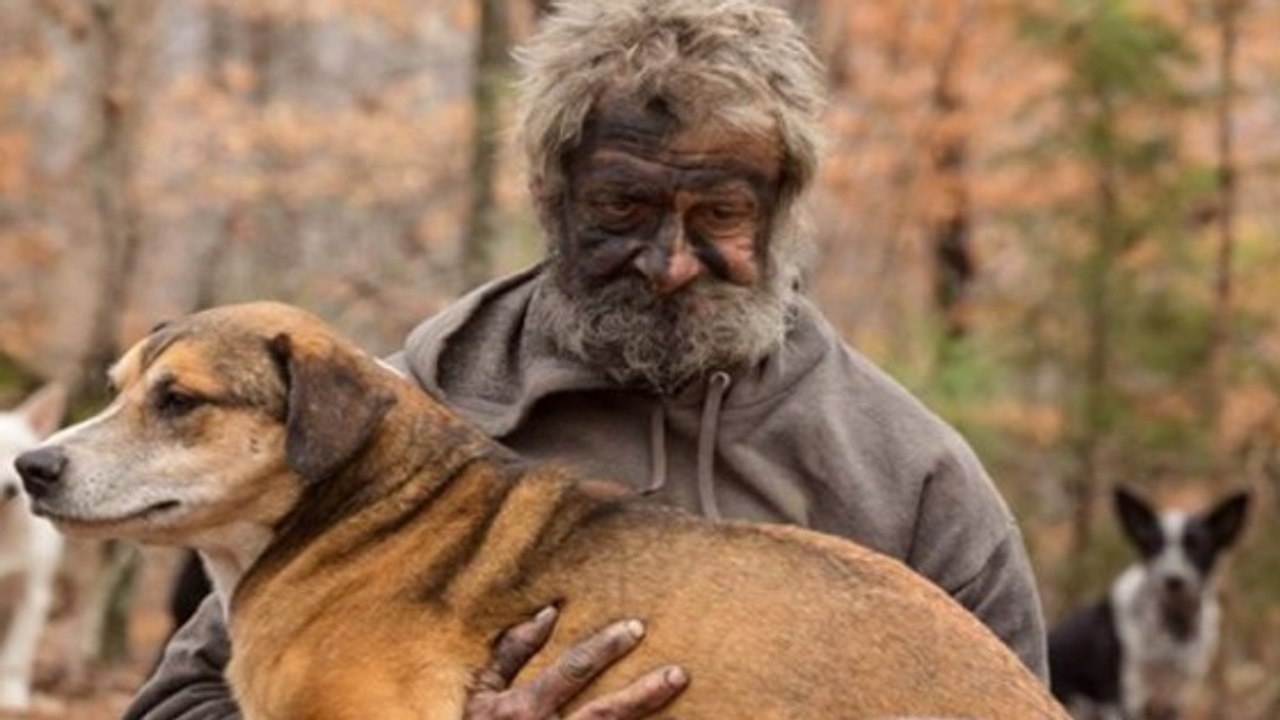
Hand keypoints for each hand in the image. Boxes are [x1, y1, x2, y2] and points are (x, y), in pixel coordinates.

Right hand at [464, 606, 687, 718]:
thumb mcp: (481, 693)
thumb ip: (511, 652)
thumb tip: (549, 613)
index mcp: (523, 708)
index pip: (573, 671)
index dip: (605, 648)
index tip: (635, 628)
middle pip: (604, 713)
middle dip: (643, 693)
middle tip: (677, 673)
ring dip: (645, 718)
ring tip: (675, 698)